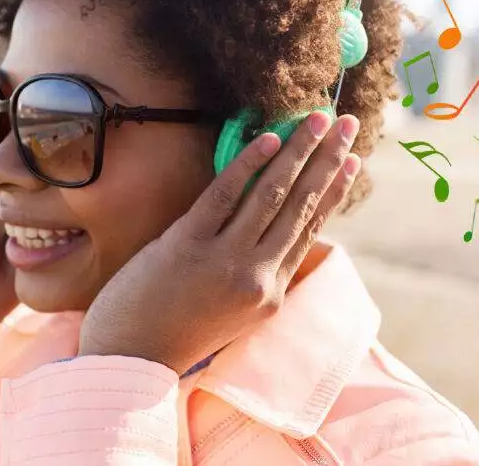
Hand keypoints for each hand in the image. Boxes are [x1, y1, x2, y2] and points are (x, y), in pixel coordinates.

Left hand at [78, 111, 361, 374]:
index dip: (333, 191)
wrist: (128, 359)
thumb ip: (255, 276)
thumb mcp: (231, 314)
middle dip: (327, 160)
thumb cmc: (173, 332)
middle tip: (347, 123)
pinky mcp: (187, 245)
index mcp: (271, 295)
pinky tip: (269, 139)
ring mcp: (224, 260)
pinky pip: (224, 195)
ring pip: (271, 196)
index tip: (350, 160)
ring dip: (298, 151)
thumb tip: (269, 230)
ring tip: (319, 118)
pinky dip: (248, 165)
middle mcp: (257, 277)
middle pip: (300, 207)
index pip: (310, 230)